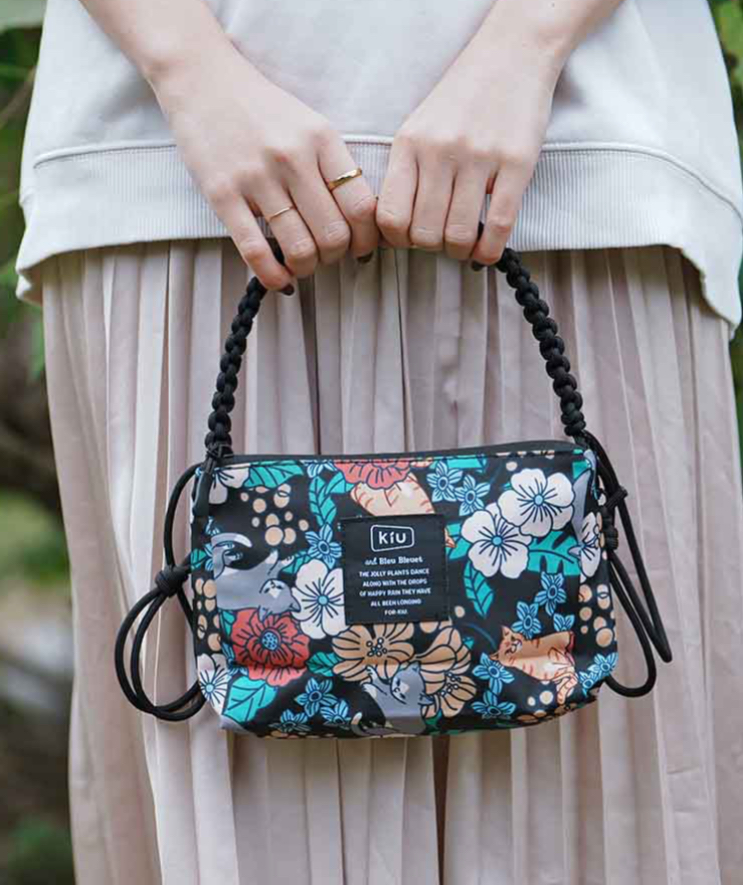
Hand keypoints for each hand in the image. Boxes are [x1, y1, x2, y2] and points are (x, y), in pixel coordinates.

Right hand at [150, 44, 378, 290]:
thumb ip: (335, 168)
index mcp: (322, 140)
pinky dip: (273, 276)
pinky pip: (255, 251)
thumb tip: (360, 225)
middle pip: (334, 235)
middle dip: (335, 258)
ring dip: (307, 269)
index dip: (366, 240)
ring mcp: (256, 177)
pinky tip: (279, 280)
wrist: (202, 79)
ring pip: (299, 249)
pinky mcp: (222, 194)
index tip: (359, 249)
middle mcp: (293, 158)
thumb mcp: (310, 126)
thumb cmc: (262, 111)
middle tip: (327, 257)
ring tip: (302, 265)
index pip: (362, 207)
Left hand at [376, 28, 563, 266]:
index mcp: (409, 144)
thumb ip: (406, 173)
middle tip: (440, 241)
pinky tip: (486, 250)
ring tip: (464, 245)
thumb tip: (398, 229)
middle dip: (431, 248)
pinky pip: (498, 226)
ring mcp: (479, 157)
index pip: (389, 216)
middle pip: (423, 232)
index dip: (397, 241)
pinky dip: (490, 251)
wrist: (512, 55)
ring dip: (459, 252)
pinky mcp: (517, 163)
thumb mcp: (419, 129)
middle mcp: (440, 151)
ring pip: (458, 234)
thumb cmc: (462, 99)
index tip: (409, 240)